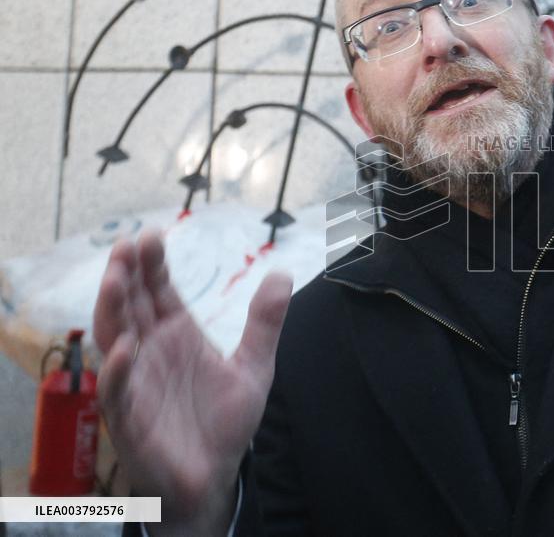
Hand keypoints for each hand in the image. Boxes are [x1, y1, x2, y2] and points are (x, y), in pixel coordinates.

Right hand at [93, 230, 291, 533]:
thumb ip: (264, 322)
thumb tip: (282, 273)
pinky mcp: (129, 418)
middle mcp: (150, 352)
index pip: (158, 291)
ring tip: (116, 278)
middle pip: (131, 306)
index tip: (150, 234)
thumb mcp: (254, 366)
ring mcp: (136, 382)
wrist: (214, 477)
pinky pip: (115, 391)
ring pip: (113, 339)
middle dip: (127, 275)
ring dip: (112, 309)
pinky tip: (124, 347)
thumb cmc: (223, 422)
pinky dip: (116, 369)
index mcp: (177, 335)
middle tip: (127, 243)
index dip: (152, 265)